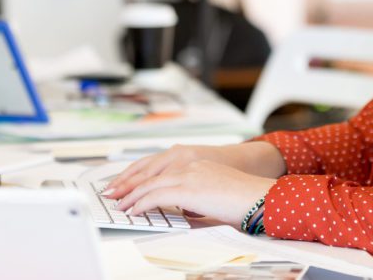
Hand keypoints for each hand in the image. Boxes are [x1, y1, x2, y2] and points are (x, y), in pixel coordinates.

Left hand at [106, 142, 284, 199]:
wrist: (259, 197)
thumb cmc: (243, 199)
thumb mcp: (214, 194)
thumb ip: (195, 197)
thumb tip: (183, 210)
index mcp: (195, 162)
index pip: (158, 165)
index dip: (139, 175)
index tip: (125, 184)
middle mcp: (189, 163)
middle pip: (149, 171)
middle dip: (128, 182)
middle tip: (112, 192)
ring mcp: (189, 173)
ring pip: (150, 182)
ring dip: (131, 194)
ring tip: (119, 204)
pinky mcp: (189, 188)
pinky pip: (157, 195)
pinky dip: (141, 203)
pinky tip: (134, 211)